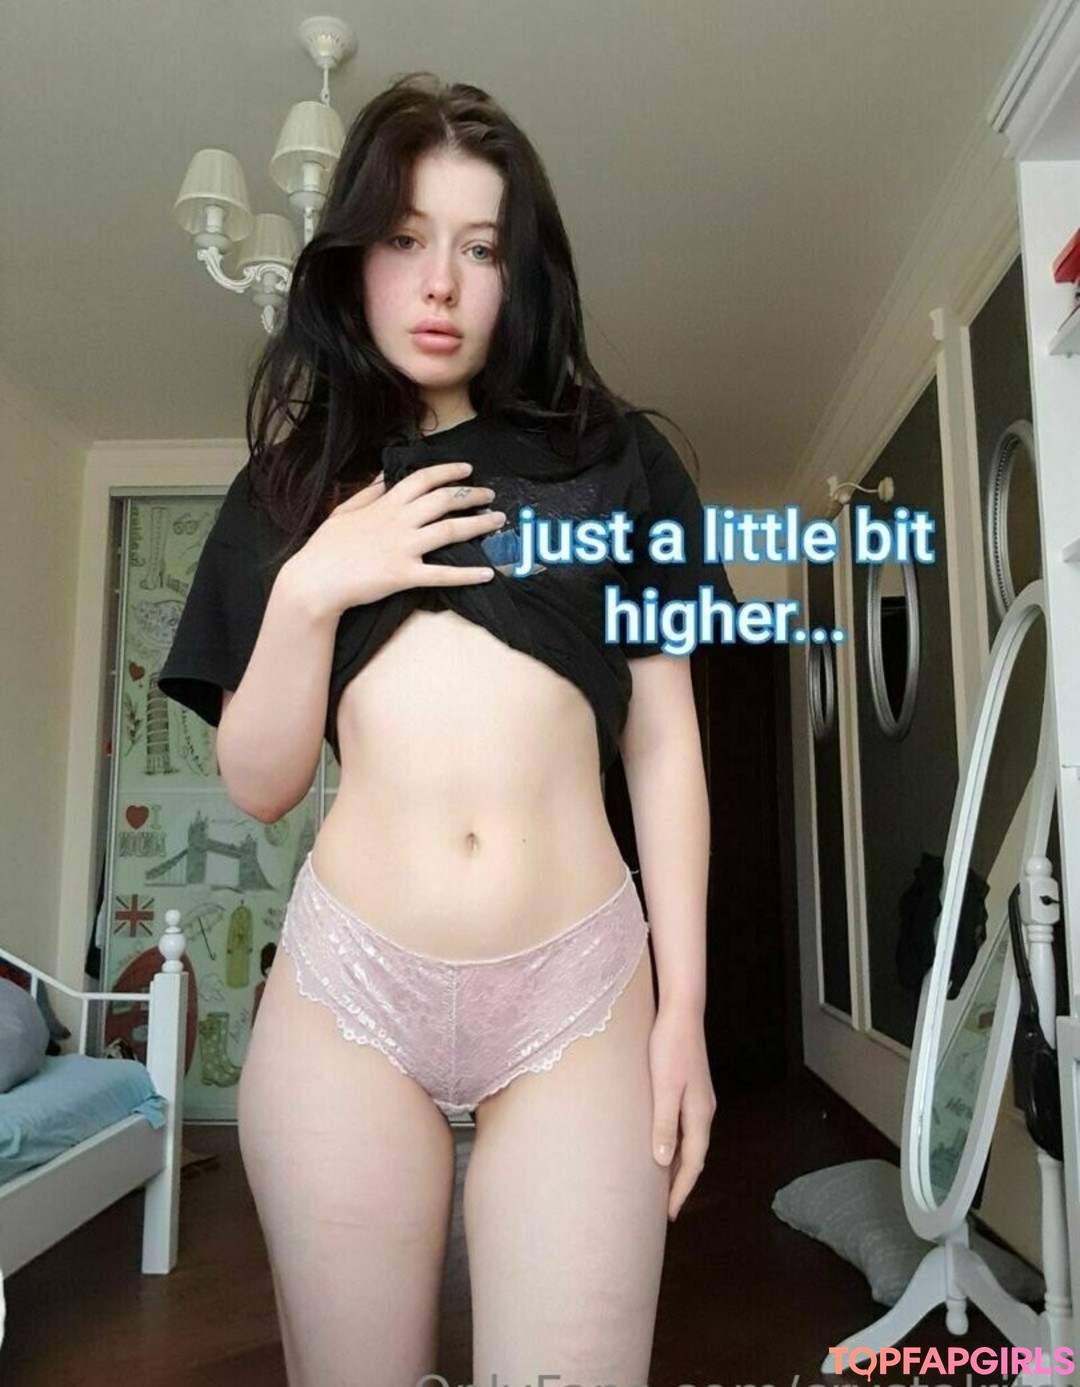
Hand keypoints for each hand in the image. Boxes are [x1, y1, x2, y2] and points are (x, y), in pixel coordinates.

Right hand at [287, 461, 505, 618]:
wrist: (315, 580)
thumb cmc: (326, 547)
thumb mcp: (344, 511)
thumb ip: (368, 492)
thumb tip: (385, 475)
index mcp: (385, 504)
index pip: (423, 479)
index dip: (448, 472)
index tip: (468, 470)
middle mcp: (399, 522)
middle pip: (444, 501)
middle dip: (472, 495)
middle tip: (491, 495)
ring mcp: (404, 548)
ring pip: (450, 531)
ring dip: (478, 525)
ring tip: (498, 521)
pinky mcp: (405, 575)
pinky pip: (443, 574)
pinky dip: (467, 574)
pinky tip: (488, 573)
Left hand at [648, 1006, 715, 1220]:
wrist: (681, 1012)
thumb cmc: (670, 1047)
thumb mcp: (664, 1088)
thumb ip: (664, 1124)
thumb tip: (662, 1162)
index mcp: (700, 1114)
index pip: (693, 1163)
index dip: (681, 1190)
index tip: (668, 1214)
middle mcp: (703, 1110)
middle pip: (695, 1156)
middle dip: (681, 1183)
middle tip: (663, 1207)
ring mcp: (698, 1099)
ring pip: (690, 1142)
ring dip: (677, 1164)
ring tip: (660, 1183)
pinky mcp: (689, 1088)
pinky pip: (685, 1127)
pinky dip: (675, 1144)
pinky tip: (661, 1143)